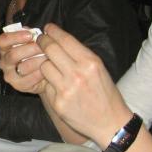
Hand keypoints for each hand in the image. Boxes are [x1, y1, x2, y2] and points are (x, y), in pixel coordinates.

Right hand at [0, 29, 47, 94]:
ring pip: (22, 67)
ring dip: (37, 61)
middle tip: (43, 47)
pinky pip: (29, 79)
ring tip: (48, 57)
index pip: (3, 40)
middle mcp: (4, 62)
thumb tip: (33, 31)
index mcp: (5, 48)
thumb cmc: (37, 54)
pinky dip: (40, 73)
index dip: (15, 37)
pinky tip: (47, 68)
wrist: (43, 73)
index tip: (30, 35)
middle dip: (30, 50)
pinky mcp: (18, 85)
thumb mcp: (33, 42)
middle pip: (13, 55)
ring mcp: (9, 75)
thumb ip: (31, 35)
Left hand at [36, 23, 131, 142]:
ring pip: (44, 66)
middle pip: (50, 49)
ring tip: (52, 66)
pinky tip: (57, 86)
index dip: (53, 32)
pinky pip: (46, 85)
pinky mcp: (58, 102)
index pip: (65, 40)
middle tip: (41, 41)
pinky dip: (49, 83)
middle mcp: (78, 73)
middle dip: (42, 42)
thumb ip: (80, 55)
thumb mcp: (99, 69)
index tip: (47, 29)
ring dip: (45, 64)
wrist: (110, 123)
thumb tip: (59, 39)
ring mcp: (66, 89)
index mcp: (91, 62)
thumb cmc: (105, 93)